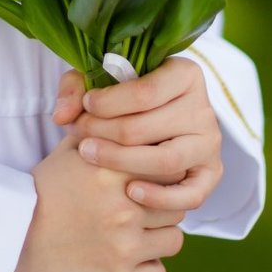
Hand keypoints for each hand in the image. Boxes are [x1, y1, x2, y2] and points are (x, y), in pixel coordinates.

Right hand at [8, 134, 184, 271]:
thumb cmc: (39, 193)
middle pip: (177, 203)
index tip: (153, 179)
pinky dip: (146, 267)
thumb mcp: (67, 151)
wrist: (10, 241)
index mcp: (114, 171)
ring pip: (174, 239)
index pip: (168, 167)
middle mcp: (126, 207)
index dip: (164, 173)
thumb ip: (102, 134)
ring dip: (159, 236)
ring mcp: (125, 246)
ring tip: (136, 234)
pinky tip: (126, 258)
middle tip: (144, 208)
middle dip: (164, 205)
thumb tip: (128, 119)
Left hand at [50, 57, 223, 213]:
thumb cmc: (124, 98)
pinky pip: (190, 194)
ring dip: (122, 161)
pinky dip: (160, 197)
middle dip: (105, 131)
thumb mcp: (101, 81)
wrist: (152, 122)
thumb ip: (76, 88)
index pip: (146, 91)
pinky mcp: (210, 175)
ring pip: (167, 160)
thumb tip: (62, 115)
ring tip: (91, 156)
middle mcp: (204, 109)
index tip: (86, 106)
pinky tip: (130, 191)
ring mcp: (209, 144)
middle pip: (149, 126)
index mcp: (185, 74)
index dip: (109, 101)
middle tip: (79, 134)